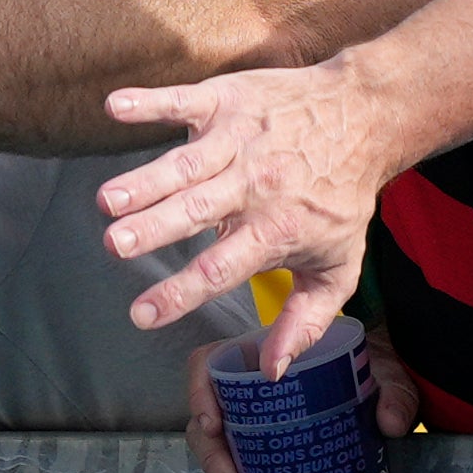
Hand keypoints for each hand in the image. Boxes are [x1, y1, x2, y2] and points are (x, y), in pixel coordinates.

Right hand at [99, 47, 405, 373]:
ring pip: (184, 164)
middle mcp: (255, 186)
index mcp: (277, 229)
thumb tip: (270, 370)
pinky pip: (183, 101)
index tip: (141, 315)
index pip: (223, 268)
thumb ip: (304, 320)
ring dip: (144, 180)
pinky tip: (114, 108)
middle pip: (197, 211)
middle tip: (115, 245)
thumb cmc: (342, 197)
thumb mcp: (338, 266)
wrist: (365, 116)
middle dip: (155, 228)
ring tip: (107, 200)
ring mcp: (238, 141)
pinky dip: (149, 103)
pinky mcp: (226, 101)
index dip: (182, 292)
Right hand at [183, 323, 415, 472]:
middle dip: (213, 453)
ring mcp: (255, 413)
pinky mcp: (266, 438)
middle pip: (209, 412)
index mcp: (263, 353)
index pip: (212, 363)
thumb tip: (389, 424)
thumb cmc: (370, 365)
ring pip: (217, 439)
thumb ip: (393, 391)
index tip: (212, 426)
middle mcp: (249, 383)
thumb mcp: (384, 370)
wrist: (379, 378)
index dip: (201, 393)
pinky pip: (238, 456)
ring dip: (220, 471)